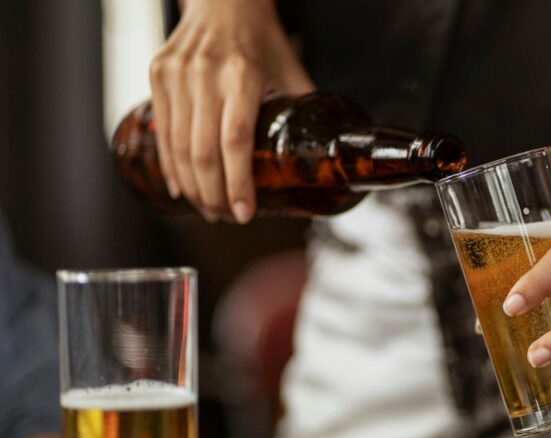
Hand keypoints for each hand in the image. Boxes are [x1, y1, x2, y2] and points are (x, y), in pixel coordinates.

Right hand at [149, 0, 313, 222]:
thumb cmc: (261, 39)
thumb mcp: (290, 70)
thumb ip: (304, 111)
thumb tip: (325, 158)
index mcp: (243, 75)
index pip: (236, 141)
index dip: (238, 184)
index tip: (244, 213)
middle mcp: (206, 74)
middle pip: (203, 152)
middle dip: (214, 195)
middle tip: (226, 217)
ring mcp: (177, 73)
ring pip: (177, 146)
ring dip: (193, 187)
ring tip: (208, 209)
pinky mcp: (158, 73)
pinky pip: (162, 130)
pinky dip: (171, 165)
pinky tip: (182, 187)